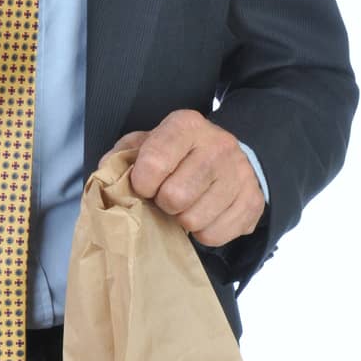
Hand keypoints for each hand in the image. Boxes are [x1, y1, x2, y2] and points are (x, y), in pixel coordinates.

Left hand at [97, 109, 265, 248]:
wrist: (229, 156)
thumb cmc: (178, 153)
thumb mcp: (148, 143)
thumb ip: (123, 156)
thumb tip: (107, 174)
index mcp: (186, 125)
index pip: (153, 162)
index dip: (141, 183)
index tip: (144, 186)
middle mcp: (218, 145)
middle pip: (175, 197)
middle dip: (163, 203)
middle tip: (166, 198)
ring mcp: (240, 174)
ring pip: (194, 220)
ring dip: (182, 220)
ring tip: (185, 206)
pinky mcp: (253, 202)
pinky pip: (215, 235)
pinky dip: (202, 233)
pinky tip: (204, 215)